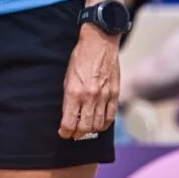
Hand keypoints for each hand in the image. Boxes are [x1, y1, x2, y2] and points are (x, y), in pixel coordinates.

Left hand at [59, 25, 120, 139]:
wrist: (99, 43)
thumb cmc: (80, 58)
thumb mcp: (67, 78)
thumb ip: (69, 99)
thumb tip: (69, 115)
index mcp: (74, 93)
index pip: (69, 123)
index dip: (65, 132)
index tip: (64, 133)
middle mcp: (89, 97)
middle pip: (84, 128)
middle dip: (77, 134)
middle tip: (74, 134)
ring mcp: (104, 96)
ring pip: (98, 125)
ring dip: (90, 130)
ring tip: (86, 129)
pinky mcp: (115, 94)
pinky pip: (110, 116)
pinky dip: (104, 124)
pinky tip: (99, 124)